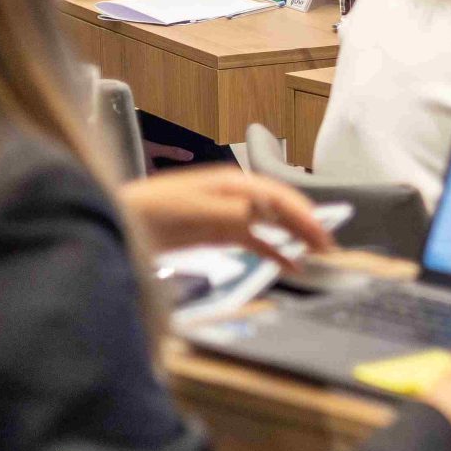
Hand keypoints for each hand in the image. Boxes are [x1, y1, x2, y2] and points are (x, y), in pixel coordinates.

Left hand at [120, 168, 337, 263]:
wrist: (121, 222)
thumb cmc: (152, 211)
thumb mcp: (193, 209)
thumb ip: (231, 210)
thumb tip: (265, 212)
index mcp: (232, 183)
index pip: (278, 196)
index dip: (302, 213)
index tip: (321, 232)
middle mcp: (236, 196)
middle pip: (280, 208)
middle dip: (307, 225)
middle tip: (330, 248)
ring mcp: (228, 215)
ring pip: (273, 225)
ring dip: (296, 237)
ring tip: (319, 254)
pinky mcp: (219, 234)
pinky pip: (256, 242)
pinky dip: (275, 252)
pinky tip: (291, 266)